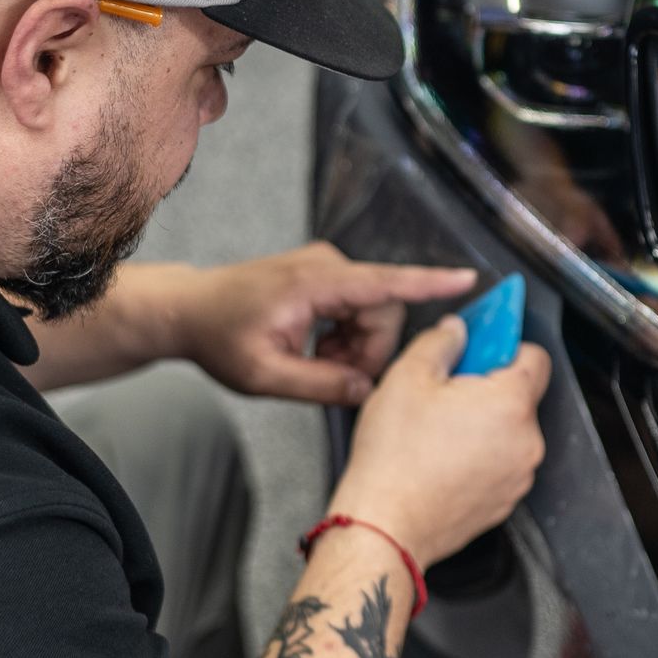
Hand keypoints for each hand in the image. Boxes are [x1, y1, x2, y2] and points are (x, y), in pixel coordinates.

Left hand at [170, 244, 476, 407]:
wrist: (191, 310)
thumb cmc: (220, 336)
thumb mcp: (264, 375)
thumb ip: (319, 385)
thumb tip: (364, 390)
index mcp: (313, 283)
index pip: (384, 282)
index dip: (429, 283)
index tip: (466, 278)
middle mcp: (327, 266)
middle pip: (383, 311)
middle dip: (369, 351)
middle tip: (333, 377)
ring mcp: (328, 269)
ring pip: (374, 314)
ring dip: (355, 346)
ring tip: (317, 362)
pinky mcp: (327, 277)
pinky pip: (359, 309)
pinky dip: (346, 336)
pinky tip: (318, 349)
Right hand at [334, 312, 549, 570]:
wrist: (386, 526)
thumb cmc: (395, 458)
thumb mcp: (406, 377)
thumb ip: (440, 341)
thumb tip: (456, 331)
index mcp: (511, 402)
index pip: (534, 356)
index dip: (504, 346)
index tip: (480, 346)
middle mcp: (527, 440)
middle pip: (519, 396)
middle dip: (486, 389)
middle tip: (444, 394)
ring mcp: (518, 476)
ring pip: (508, 432)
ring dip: (483, 425)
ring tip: (437, 432)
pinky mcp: (504, 502)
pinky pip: (499, 464)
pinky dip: (478, 457)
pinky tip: (441, 460)